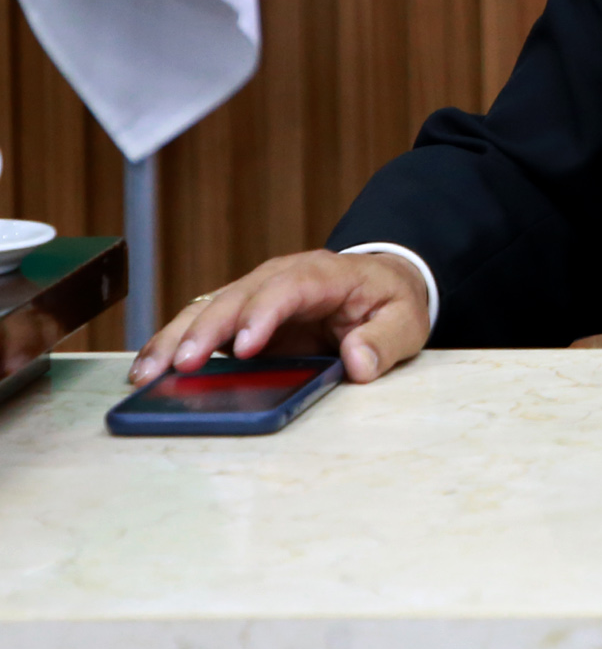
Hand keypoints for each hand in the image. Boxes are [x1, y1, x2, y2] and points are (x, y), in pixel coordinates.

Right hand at [128, 250, 429, 387]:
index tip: (244, 347)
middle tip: (181, 365)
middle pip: (238, 296)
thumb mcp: (406, 320)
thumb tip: (359, 362)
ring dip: (177, 338)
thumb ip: (386, 341)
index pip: (290, 286)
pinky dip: (174, 344)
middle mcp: (283, 277)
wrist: (380, 284)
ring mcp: (257, 294)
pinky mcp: (241, 315)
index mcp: (327, 274)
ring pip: (210, 308)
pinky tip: (150, 369)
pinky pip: (203, 324)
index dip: (264, 313)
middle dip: (207, 329)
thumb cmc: (390, 302)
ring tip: (147, 374)